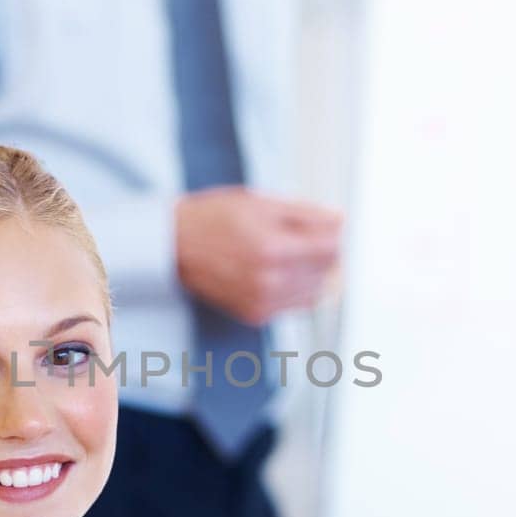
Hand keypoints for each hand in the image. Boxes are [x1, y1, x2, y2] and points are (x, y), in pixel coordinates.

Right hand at [175, 187, 341, 325]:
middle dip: (320, 252)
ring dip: (310, 272)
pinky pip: (296, 305)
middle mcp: (270, 281)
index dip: (331, 233)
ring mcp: (263, 301)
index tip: (322, 225)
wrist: (175, 246)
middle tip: (298, 236)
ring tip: (284, 254)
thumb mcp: (261, 202)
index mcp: (274, 249)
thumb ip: (306, 214)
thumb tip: (340, 222)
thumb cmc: (213, 219)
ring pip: (316, 291)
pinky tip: (274, 271)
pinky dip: (294, 288)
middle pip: (327, 270)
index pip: (332, 248)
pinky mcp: (256, 314)